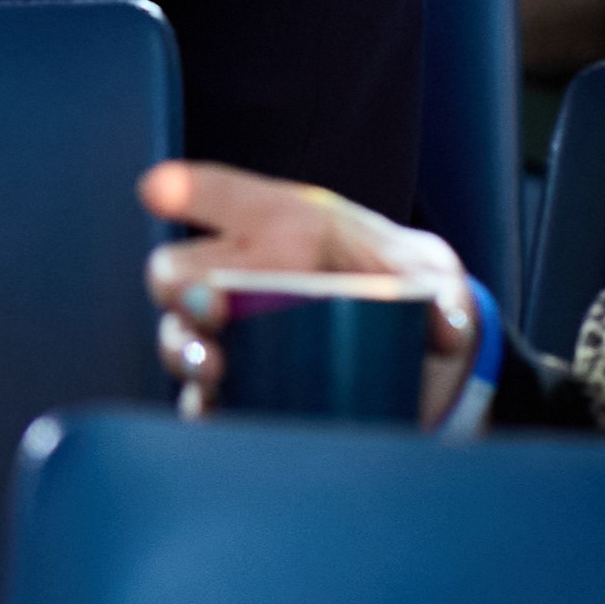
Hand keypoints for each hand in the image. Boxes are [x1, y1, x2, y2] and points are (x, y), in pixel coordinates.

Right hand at [141, 159, 478, 428]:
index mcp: (282, 226)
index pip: (221, 195)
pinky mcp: (235, 386)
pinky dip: (201, 407)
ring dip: (185, 350)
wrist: (402, 328)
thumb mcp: (428, 276)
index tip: (158, 189)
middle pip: (177, 271)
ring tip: (213, 369)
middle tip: (214, 311)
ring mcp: (230, 332)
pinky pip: (197, 397)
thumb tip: (446, 326)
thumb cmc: (400, 281)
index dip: (186, 190)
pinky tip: (213, 414)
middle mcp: (242, 273)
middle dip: (181, 289)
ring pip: (177, 333)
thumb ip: (442, 293)